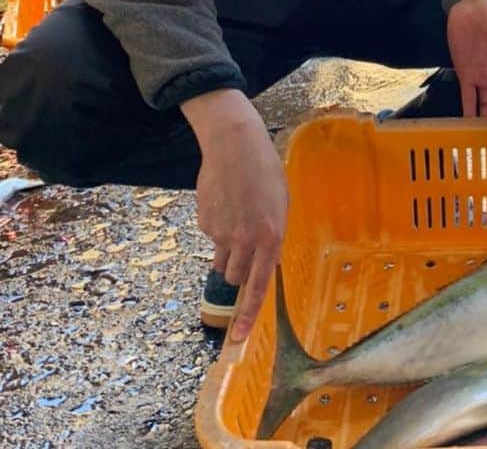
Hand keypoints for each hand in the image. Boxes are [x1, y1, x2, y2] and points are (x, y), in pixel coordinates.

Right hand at [180, 89, 288, 341]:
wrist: (235, 145)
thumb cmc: (265, 172)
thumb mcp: (281, 204)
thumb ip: (272, 236)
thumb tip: (262, 261)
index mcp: (271, 236)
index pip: (258, 286)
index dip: (247, 316)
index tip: (238, 340)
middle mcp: (246, 240)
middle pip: (236, 277)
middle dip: (239, 270)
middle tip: (245, 244)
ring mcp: (222, 232)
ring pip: (222, 261)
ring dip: (228, 250)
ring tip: (237, 218)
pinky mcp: (204, 222)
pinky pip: (211, 237)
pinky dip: (218, 227)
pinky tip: (226, 202)